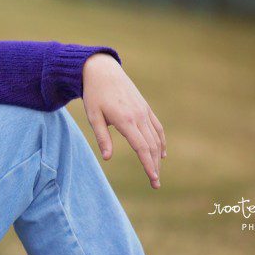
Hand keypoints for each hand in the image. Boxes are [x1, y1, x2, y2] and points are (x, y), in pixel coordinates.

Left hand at [82, 53, 166, 188]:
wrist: (102, 70)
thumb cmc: (94, 94)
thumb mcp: (93, 116)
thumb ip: (102, 138)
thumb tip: (108, 158)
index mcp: (125, 120)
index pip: (142, 147)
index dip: (148, 165)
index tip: (153, 179)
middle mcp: (139, 116)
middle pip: (152, 146)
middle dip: (154, 166)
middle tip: (155, 184)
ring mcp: (144, 110)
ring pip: (156, 137)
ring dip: (158, 156)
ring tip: (156, 172)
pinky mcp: (145, 107)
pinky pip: (157, 127)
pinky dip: (161, 140)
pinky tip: (161, 152)